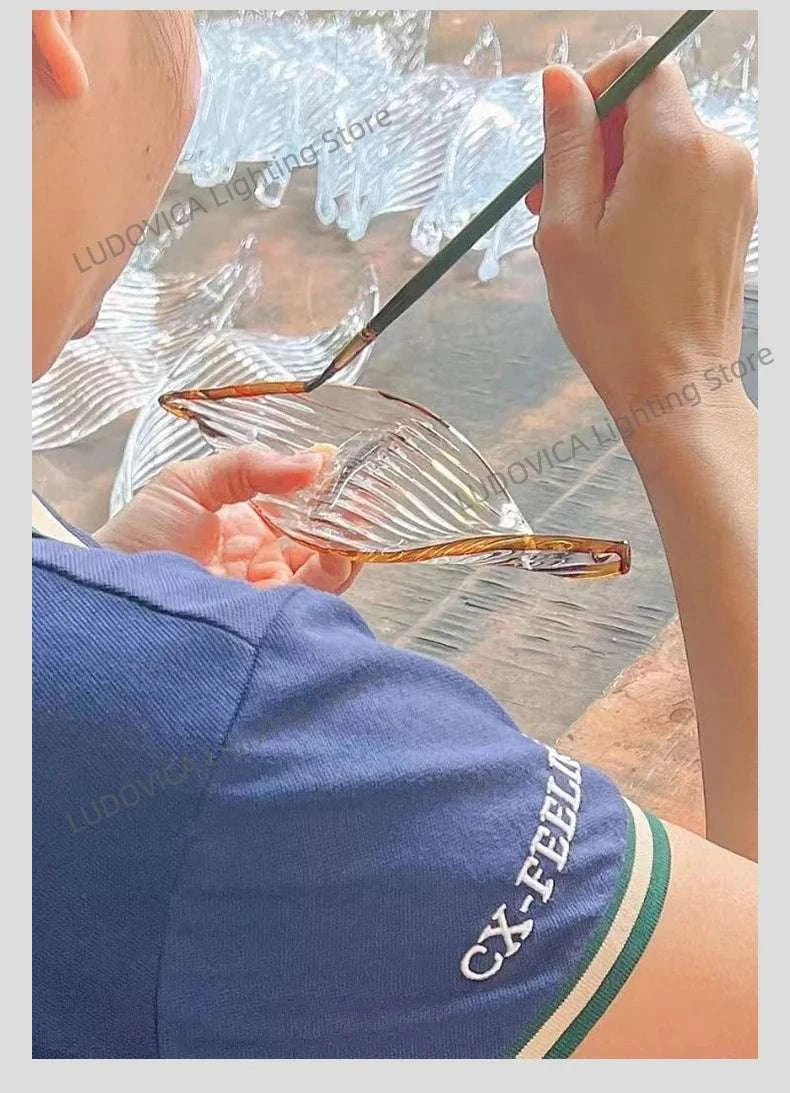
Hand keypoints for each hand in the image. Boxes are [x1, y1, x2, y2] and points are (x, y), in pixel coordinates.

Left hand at [96, 446, 359, 593]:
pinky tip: (340, 548)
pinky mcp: (269, 620)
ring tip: (358, 515)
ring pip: (324, 571)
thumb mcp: (190, 483)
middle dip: (345, 517)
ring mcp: (265, 593)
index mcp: (242, 527)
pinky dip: (336, 573)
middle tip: (366, 491)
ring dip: (346, 543)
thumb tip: (315, 459)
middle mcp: (258, 562)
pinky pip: (314, 599)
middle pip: (318, 541)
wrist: (108, 596)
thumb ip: (251, 466)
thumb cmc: (136, 538)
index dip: (323, 491)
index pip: (296, 508)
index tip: (345, 467)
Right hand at [526, 40, 756, 417]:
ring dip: (618, 173)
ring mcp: (737, 187)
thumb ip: (567, 144)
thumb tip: (561, 80)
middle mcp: (720, 155)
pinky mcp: (737, 216)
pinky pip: (688, 178)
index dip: (597, 88)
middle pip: (653, 108)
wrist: (675, 387)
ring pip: (668, 145)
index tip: (564, 135)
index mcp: (677, 148)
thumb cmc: (615, 320)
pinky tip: (616, 244)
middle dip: (598, 140)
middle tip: (549, 199)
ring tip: (580, 232)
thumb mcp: (566, 228)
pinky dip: (649, 194)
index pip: (644, 65)